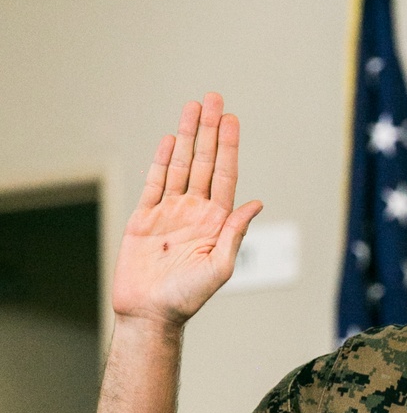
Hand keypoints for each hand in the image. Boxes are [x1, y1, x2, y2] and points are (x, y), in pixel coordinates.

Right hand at [113, 93, 262, 324]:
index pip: (225, 175)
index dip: (229, 146)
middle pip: (204, 162)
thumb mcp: (220, 266)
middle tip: (214, 98)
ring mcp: (170, 213)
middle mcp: (195, 212)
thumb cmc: (187, 298)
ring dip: (188, 136)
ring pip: (180, 165)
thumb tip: (256, 203)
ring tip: (193, 107)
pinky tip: (171, 140)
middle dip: (209, 130)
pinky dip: (162, 160)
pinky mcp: (145, 219)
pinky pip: (155, 182)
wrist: (150, 314)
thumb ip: (235, 233)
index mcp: (216, 222)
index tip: (231, 120)